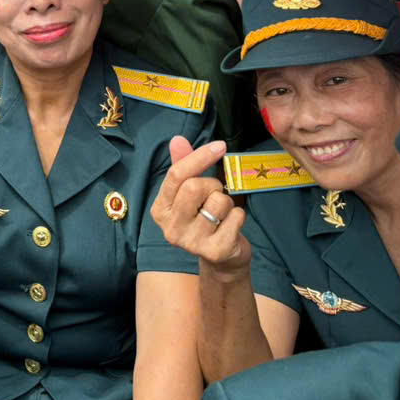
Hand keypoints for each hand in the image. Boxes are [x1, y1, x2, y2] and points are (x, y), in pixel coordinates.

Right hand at [150, 137, 249, 274]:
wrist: (221, 259)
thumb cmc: (204, 218)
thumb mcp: (189, 192)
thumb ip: (183, 165)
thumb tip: (177, 140)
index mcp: (160, 210)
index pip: (176, 175)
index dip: (199, 156)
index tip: (220, 146)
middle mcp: (171, 228)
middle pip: (195, 186)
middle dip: (212, 184)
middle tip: (214, 195)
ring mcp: (192, 242)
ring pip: (218, 201)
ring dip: (227, 201)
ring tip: (221, 213)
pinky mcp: (215, 251)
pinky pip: (235, 216)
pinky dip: (238, 216)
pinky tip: (230, 226)